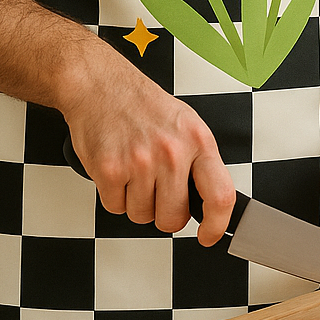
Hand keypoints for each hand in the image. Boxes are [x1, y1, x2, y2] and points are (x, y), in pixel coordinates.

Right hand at [58, 40, 234, 244]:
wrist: (99, 83)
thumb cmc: (140, 103)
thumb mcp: (185, 123)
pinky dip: (113, 195)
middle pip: (173, 218)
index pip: (220, 196)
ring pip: (142, 215)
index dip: (217, 226)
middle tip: (156, 191)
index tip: (209, 235)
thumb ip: (198, 160)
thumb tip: (208, 200)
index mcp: (197, 140)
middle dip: (163, 213)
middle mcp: (171, 151)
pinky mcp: (110, 169)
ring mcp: (140, 161)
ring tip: (133, 171)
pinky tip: (116, 169)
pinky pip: (115, 207)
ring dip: (135, 201)